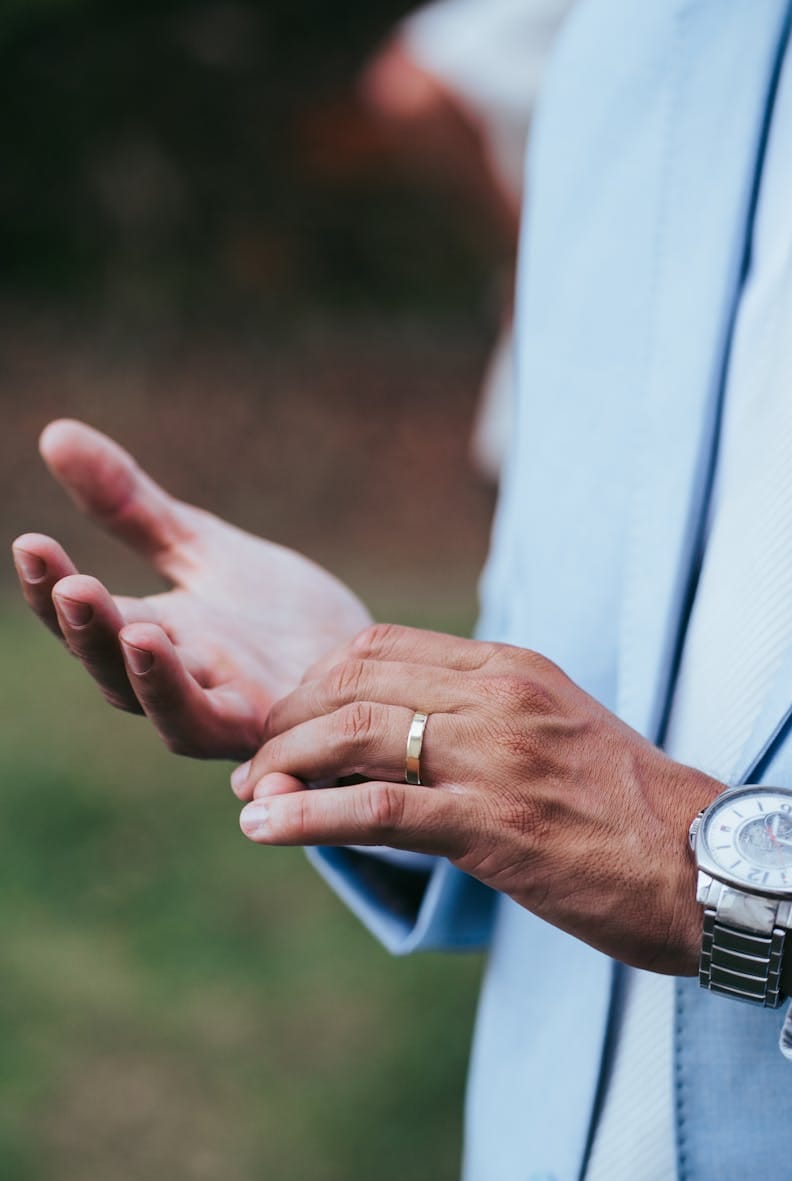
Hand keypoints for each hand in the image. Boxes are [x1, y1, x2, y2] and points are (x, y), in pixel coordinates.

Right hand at [12, 420, 371, 759]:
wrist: (364, 662)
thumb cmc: (276, 615)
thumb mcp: (202, 548)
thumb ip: (131, 507)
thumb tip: (54, 433)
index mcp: (155, 637)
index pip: (87, 621)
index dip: (52, 591)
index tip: (30, 545)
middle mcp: (185, 686)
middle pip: (118, 675)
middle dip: (93, 634)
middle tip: (73, 588)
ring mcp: (236, 716)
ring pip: (180, 717)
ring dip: (155, 681)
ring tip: (140, 631)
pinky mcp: (293, 735)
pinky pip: (263, 742)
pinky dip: (237, 726)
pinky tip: (237, 701)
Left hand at [230, 624, 722, 973]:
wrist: (709, 867)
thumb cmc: (634, 814)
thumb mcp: (559, 737)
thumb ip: (489, 723)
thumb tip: (412, 744)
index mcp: (514, 669)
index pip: (384, 647)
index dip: (316, 681)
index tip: (291, 722)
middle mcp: (501, 697)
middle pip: (355, 681)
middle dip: (289, 719)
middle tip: (259, 762)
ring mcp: (498, 757)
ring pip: (355, 734)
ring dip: (285, 764)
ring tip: (253, 797)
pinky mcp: (496, 825)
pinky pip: (379, 810)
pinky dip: (307, 817)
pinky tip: (266, 828)